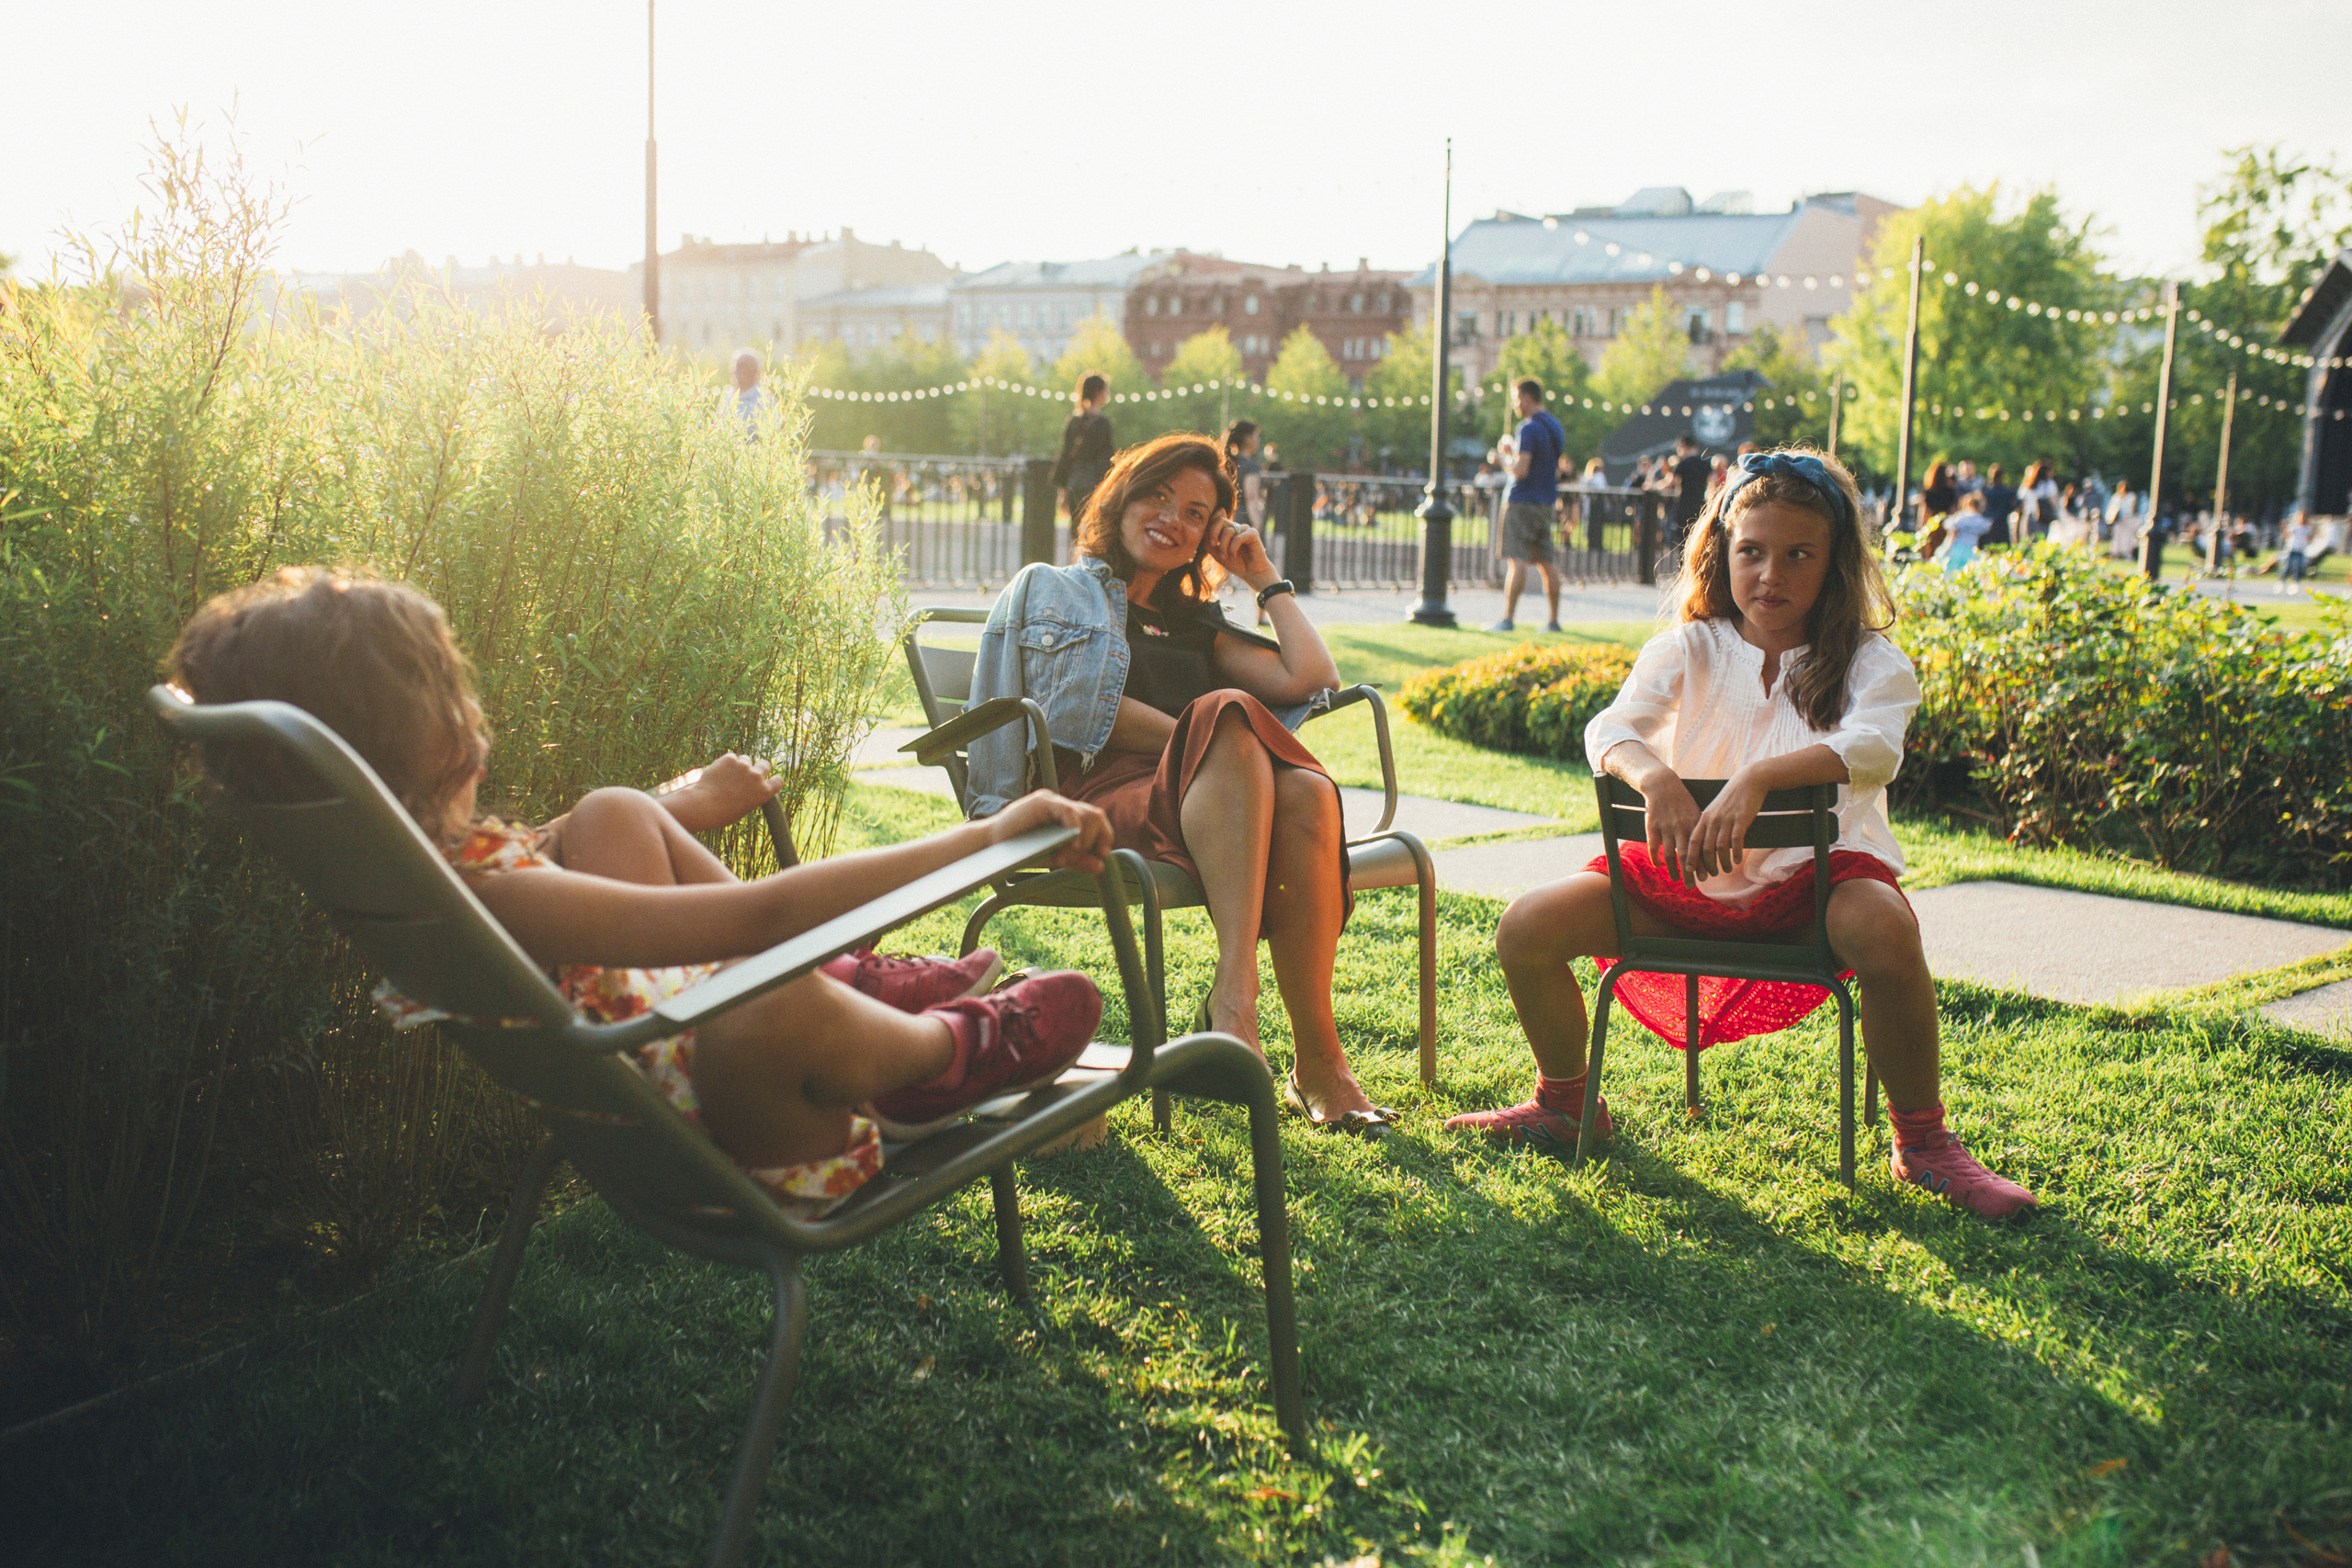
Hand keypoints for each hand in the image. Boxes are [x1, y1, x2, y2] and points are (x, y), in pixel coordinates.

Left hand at [658, 753, 783, 831]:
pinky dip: (725, 763)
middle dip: (758, 767)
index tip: (766, 780)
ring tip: (726, 777)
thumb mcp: (744, 807)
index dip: (772, 779)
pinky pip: (731, 757)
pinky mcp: (730, 759)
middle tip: (747, 773)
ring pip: (745, 759)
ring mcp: (744, 766)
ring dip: (739, 765)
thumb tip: (750, 785)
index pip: (778, 781)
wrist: (704, 806)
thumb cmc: (722, 813)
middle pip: (765, 764)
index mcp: (764, 792)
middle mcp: (757, 777)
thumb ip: (752, 794)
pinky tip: (718, 773)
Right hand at [987, 791, 1111, 873]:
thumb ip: (1077, 860)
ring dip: (1087, 834)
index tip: (1103, 855)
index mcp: (1066, 818)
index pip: (1095, 821)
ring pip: (1086, 812)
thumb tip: (1101, 866)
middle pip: (1095, 814)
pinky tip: (1073, 841)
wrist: (992, 847)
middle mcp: (1062, 806)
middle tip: (1093, 854)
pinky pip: (1067, 809)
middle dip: (1100, 836)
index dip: (1105, 837)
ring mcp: (1052, 801)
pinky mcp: (1042, 802)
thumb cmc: (1020, 852)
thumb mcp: (1055, 858)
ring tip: (1076, 851)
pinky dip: (1075, 825)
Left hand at [1206, 516, 1277, 590]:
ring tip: (1225, 558)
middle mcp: (1236, 527)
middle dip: (1214, 533)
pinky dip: (1232, 549)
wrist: (1251, 573)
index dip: (1209, 530)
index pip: (1215, 521)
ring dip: (1223, 546)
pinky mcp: (1253, 533)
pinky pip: (1238, 538)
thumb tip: (1203, 531)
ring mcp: (1245, 529)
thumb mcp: (1218, 554)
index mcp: (1227, 529)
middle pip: (1220, 520)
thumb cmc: (1236, 564)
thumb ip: (1209, 543)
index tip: (1210, 544)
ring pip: (1228, 531)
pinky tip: (1233, 557)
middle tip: (1213, 545)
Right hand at [1635, 767, 1703, 886]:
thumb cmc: (1681, 801)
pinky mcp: (1651, 826)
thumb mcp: (1695, 812)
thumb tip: (1711, 849)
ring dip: (1673, 869)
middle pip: (1686, 856)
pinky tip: (1658, 866)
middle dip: (1689, 873)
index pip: (1700, 849)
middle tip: (1691, 886)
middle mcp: (1680, 827)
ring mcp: (1665, 827)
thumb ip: (1700, 830)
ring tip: (1676, 879)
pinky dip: (1655, 858)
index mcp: (1693, 824)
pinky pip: (1653, 846)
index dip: (1702, 865)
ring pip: (1669, 854)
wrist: (1662, 785)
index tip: (1706, 878)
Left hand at [1686, 774, 1764, 883]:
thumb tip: (1704, 847)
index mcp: (1704, 818)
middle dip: (1707, 865)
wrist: (1748, 781)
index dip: (1690, 857)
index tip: (1689, 870)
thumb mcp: (1715, 811)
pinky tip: (1737, 860)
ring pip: (1721, 847)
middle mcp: (1713, 819)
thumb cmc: (1731, 799)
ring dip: (1723, 862)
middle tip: (1710, 876)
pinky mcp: (1741, 818)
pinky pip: (1736, 839)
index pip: (1693, 841)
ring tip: (1727, 870)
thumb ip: (1709, 827)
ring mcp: (1727, 819)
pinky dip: (1736, 852)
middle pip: (1706, 848)